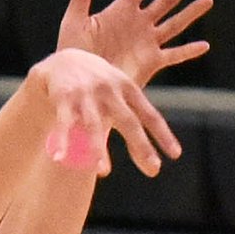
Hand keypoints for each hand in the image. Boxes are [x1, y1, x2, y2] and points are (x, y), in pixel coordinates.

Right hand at [30, 48, 179, 179]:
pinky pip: (64, 123)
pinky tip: (60, 158)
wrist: (64, 61)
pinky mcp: (64, 98)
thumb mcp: (120, 94)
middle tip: (154, 169)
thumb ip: (132, 121)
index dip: (163, 134)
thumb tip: (149, 160)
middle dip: (141, 145)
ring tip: (104, 172)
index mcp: (127, 88)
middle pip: (128, 121)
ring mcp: (86, 94)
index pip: (149, 114)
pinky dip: (62, 141)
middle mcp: (109, 90)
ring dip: (98, 148)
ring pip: (94, 124)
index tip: (175, 154)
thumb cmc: (99, 86)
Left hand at [59, 0, 211, 88]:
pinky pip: (174, 55)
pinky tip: (204, 45)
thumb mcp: (76, 20)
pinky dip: (189, 51)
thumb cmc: (73, 54)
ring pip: (175, 24)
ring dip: (192, 12)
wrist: (81, 85)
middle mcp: (139, 23)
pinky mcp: (151, 63)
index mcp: (123, 9)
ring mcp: (147, 43)